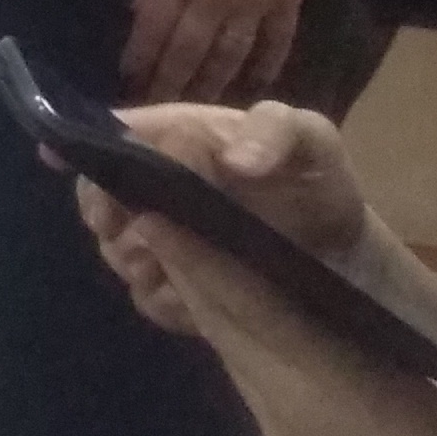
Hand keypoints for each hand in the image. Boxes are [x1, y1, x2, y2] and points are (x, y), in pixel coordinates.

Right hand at [77, 101, 368, 333]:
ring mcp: (163, 234)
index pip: (115, 137)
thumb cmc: (319, 189)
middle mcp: (160, 182)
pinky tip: (194, 304)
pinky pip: (145, 295)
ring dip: (136, 263)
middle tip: (134, 240)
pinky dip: (162, 302)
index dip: (91, 156)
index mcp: (180, 138)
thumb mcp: (313, 143)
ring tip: (175, 273)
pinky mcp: (174, 282)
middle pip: (102, 195)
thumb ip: (275, 131)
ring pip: (116, 248)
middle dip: (109, 220)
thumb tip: (233, 160)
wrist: (344, 260)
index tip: (100, 193)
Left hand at [120, 0, 334, 101]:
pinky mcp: (288, 4)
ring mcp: (254, 7)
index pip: (151, 30)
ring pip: (229, 58)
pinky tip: (257, 86)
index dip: (139, 59)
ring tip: (198, 108)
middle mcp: (213, 1)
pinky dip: (266, 67)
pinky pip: (276, 44)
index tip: (127, 81)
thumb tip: (144, 5)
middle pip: (187, 54)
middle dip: (169, 84)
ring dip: (211, 86)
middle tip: (157, 108)